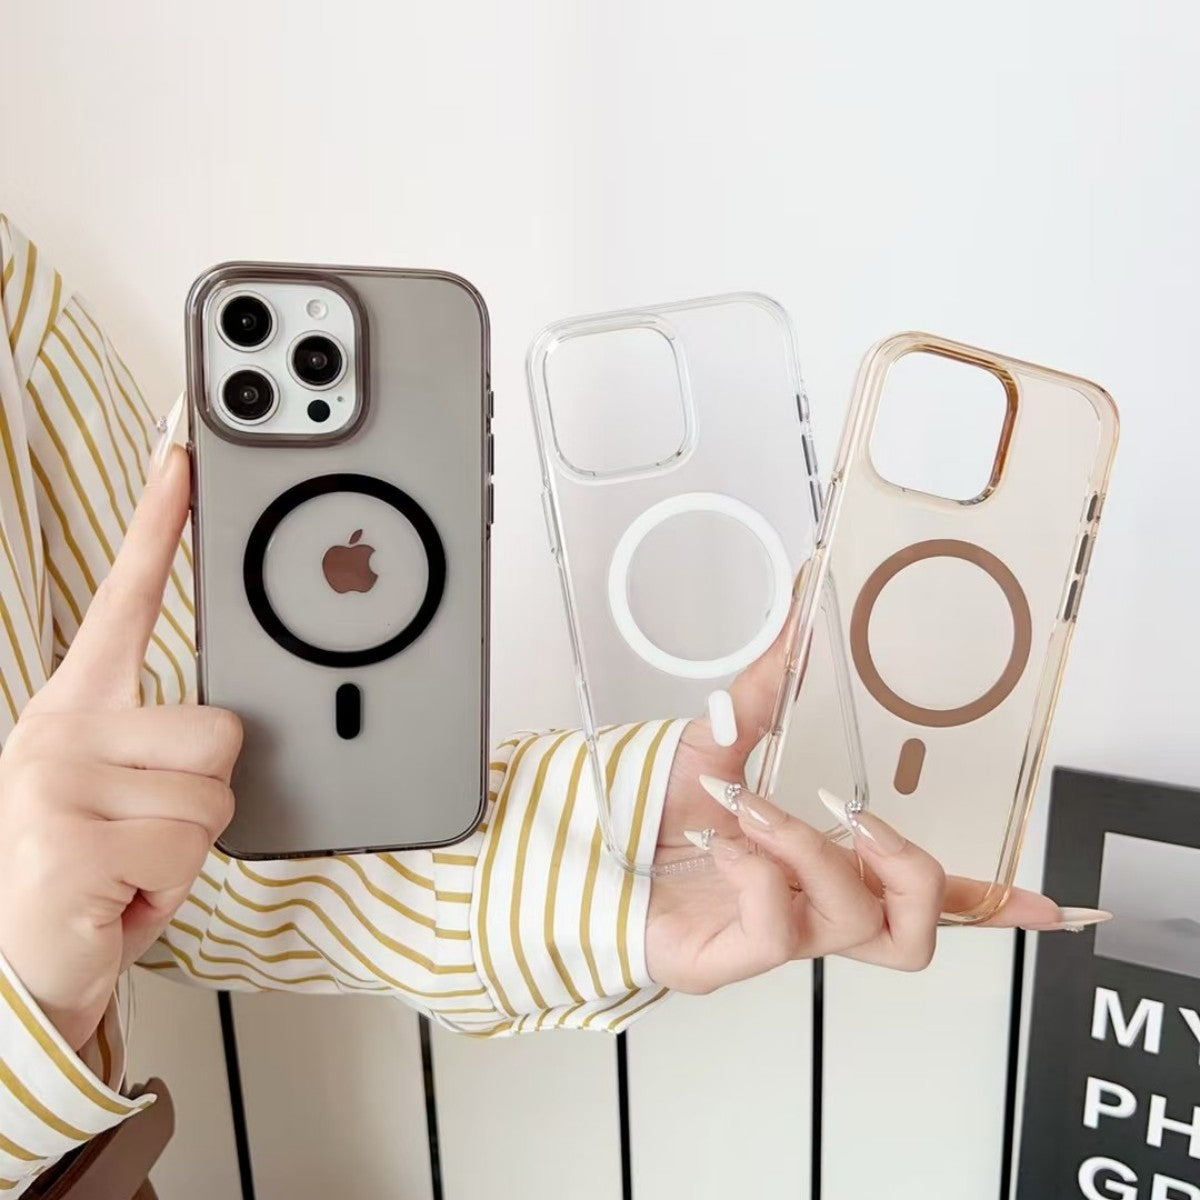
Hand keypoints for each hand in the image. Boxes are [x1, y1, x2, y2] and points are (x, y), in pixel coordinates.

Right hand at [0, 448, 240, 1048]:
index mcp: (75, 710)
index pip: (124, 599)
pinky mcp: (72, 840)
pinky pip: (190, 846)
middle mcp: (59, 731)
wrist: (15, 972)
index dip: (156, 522)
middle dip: (204, 795)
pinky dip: (170, 889)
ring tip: (133, 869)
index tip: (182, 451)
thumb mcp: (117, 795)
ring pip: (216, 793)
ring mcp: (59, 781)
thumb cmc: (80, 876)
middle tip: (145, 835)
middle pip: (221, 729)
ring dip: (188, 847)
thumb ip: (162, 744)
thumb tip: (226, 728)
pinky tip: (119, 899)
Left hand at [647, 635, 1106, 992]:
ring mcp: (781, 937)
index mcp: (833, 867)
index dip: (991, 905)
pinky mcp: (734, 957)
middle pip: (916, 933)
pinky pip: (777, 927)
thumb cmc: (668, 809)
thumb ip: (770, 683)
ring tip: (758, 811)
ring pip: (854, 923)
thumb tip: (800, 608)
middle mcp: (818, 909)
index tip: (1051, 904)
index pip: (929, 896)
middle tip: (862, 818)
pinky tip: (722, 841)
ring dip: (816, 851)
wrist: (593, 851)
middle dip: (912, 867)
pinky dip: (758, 871)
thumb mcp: (724, 737)